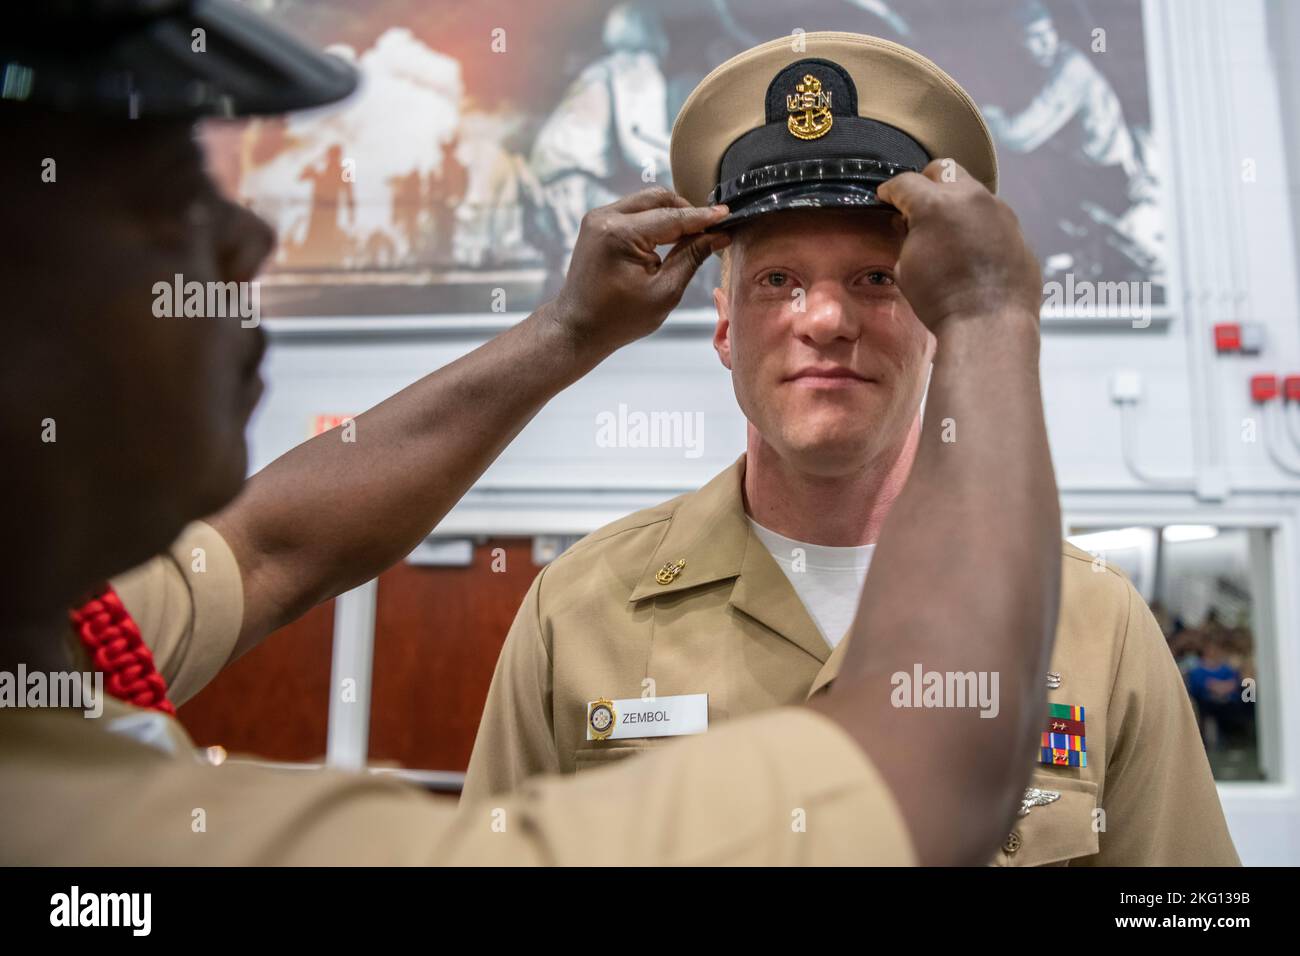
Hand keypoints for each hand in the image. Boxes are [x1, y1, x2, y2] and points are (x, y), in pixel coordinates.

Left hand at [552, 187, 730, 353]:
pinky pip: (633, 211)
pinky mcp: (597, 224)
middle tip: (710, 228)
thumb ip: (691, 257)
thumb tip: (717, 236)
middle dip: (686, 211)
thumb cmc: (619, 319)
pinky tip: (668, 238)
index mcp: (620, 234)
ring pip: (646, 201)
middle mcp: (605, 217)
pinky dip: (653, 220)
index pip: (672, 217)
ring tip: (691, 235)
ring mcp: (598, 218)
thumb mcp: (664, 292)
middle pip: (658, 198)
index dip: (703, 218)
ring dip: (670, 214)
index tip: (726, 216)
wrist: (578, 328)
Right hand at [877, 159, 1040, 330]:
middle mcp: (971, 199)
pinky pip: (992, 216)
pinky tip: (969, 248)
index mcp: (936, 205)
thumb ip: (907, 237)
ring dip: (955, 202)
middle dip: (926, 182)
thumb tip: (910, 228)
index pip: (906, 182)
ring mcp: (999, 212)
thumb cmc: (942, 301)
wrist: (988, 324)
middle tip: (916, 202)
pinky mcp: (1017, 230)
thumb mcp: (906, 267)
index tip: (886, 196)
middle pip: (944, 170)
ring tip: (946, 229)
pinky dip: (977, 224)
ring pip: (972, 191)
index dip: (890, 190)